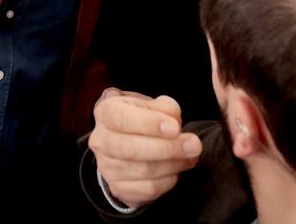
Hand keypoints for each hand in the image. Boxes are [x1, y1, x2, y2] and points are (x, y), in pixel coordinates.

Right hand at [90, 88, 201, 209]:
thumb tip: (174, 123)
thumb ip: (165, 108)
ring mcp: (107, 167)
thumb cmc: (142, 118)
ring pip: (143, 171)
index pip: (121, 119)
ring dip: (173, 164)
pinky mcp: (118, 188)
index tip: (175, 127)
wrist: (127, 139)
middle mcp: (101, 141)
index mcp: (105, 113)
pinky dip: (168, 181)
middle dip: (169, 148)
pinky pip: (148, 189)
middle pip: (132, 149)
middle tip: (194, 145)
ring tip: (190, 156)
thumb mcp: (152, 105)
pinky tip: (176, 170)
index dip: (149, 124)